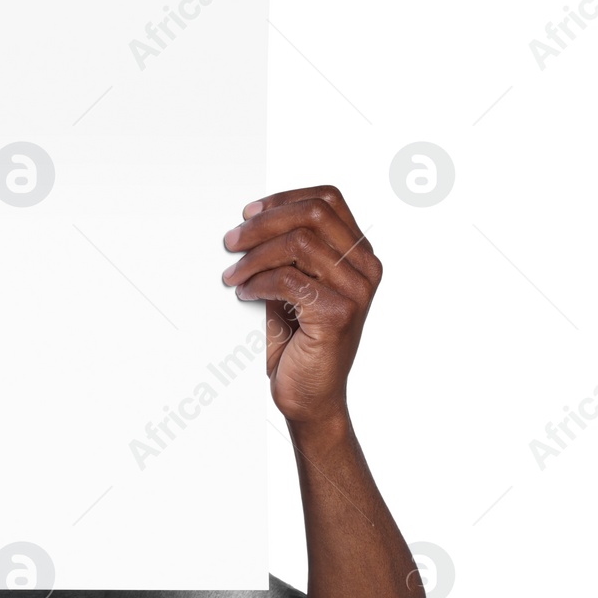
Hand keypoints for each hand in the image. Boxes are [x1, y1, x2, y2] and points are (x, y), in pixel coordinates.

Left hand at [220, 186, 379, 425]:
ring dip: (255, 256)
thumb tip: (250, 226)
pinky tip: (245, 293)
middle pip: (314, 214)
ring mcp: (356, 291)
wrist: (310, 398)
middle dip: (263, 222)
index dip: (284, 198)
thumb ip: (287, 256)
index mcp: (360, 256)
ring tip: (233, 275)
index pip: (329, 200)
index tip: (249, 212)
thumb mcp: (294, 289)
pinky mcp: (338, 313)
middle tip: (231, 241)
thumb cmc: (300, 345)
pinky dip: (258, 282)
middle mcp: (365, 269)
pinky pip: (289, 279)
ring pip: (298, 242)